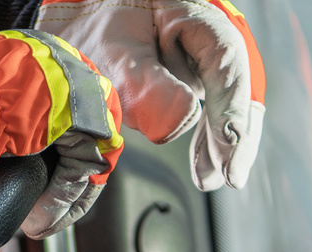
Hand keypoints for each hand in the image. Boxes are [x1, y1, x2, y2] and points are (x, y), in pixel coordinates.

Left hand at [36, 0, 264, 190]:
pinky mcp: (188, 71)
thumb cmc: (92, 22)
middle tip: (229, 174)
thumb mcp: (112, 53)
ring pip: (226, 96)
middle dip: (233, 132)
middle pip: (235, 82)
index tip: (227, 145)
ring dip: (222, 139)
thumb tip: (179, 124)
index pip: (225, 62)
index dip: (229, 107)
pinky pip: (208, 104)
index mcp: (195, 15)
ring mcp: (200, 53)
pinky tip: (204, 164)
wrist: (76, 14)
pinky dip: (207, 135)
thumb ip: (143, 86)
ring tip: (212, 176)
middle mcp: (205, 33)